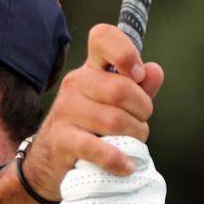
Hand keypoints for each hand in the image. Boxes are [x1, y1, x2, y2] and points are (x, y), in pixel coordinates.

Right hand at [19, 24, 164, 201]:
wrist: (50, 160)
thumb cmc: (90, 127)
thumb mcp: (116, 105)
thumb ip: (139, 88)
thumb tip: (154, 71)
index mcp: (91, 69)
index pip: (102, 38)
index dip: (125, 51)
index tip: (137, 74)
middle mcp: (75, 84)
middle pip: (120, 89)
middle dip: (142, 111)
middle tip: (139, 122)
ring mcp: (66, 111)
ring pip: (115, 121)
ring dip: (134, 137)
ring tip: (131, 144)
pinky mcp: (63, 140)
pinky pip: (97, 148)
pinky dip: (118, 159)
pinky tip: (126, 165)